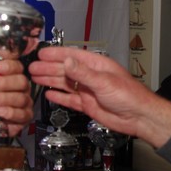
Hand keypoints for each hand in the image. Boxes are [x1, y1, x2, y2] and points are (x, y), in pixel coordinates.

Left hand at [0, 59, 33, 136]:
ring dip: (4, 98)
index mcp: (12, 75)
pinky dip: (9, 112)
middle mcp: (21, 87)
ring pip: (21, 98)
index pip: (16, 65)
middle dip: (5, 82)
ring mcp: (25, 101)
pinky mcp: (26, 116)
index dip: (9, 64)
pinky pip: (21, 114)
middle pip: (21, 81)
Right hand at [28, 47, 170, 147]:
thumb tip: (66, 62)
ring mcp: (88, 91)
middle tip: (32, 67)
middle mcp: (90, 76)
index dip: (56, 54)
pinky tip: (49, 94)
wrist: (138, 117)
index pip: (72, 56)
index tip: (41, 53)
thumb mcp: (103, 81)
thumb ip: (83, 73)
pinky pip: (69, 99)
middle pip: (65, 70)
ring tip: (35, 78)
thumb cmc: (129, 95)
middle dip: (48, 68)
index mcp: (96, 65)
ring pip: (65, 84)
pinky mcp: (87, 105)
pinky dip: (59, 97)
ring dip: (50, 80)